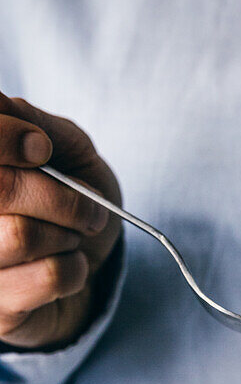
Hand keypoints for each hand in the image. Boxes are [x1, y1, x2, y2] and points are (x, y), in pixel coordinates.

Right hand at [0, 92, 120, 349]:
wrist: (90, 268)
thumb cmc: (73, 203)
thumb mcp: (69, 153)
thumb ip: (40, 126)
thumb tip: (4, 106)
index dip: (8, 137)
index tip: (43, 148)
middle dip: (59, 196)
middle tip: (88, 209)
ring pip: (21, 236)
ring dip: (68, 236)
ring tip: (72, 239)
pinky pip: (45, 278)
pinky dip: (75, 270)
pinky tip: (69, 269)